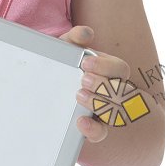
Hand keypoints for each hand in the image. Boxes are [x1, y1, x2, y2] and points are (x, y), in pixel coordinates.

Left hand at [58, 24, 130, 142]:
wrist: (42, 86)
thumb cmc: (60, 64)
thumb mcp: (64, 50)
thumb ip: (74, 39)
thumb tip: (86, 34)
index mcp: (108, 71)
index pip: (120, 69)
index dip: (105, 66)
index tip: (84, 62)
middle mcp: (111, 91)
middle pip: (122, 91)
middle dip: (104, 84)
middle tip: (83, 79)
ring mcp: (104, 110)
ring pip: (116, 113)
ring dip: (99, 103)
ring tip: (79, 95)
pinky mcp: (93, 127)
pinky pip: (101, 132)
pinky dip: (94, 129)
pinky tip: (81, 123)